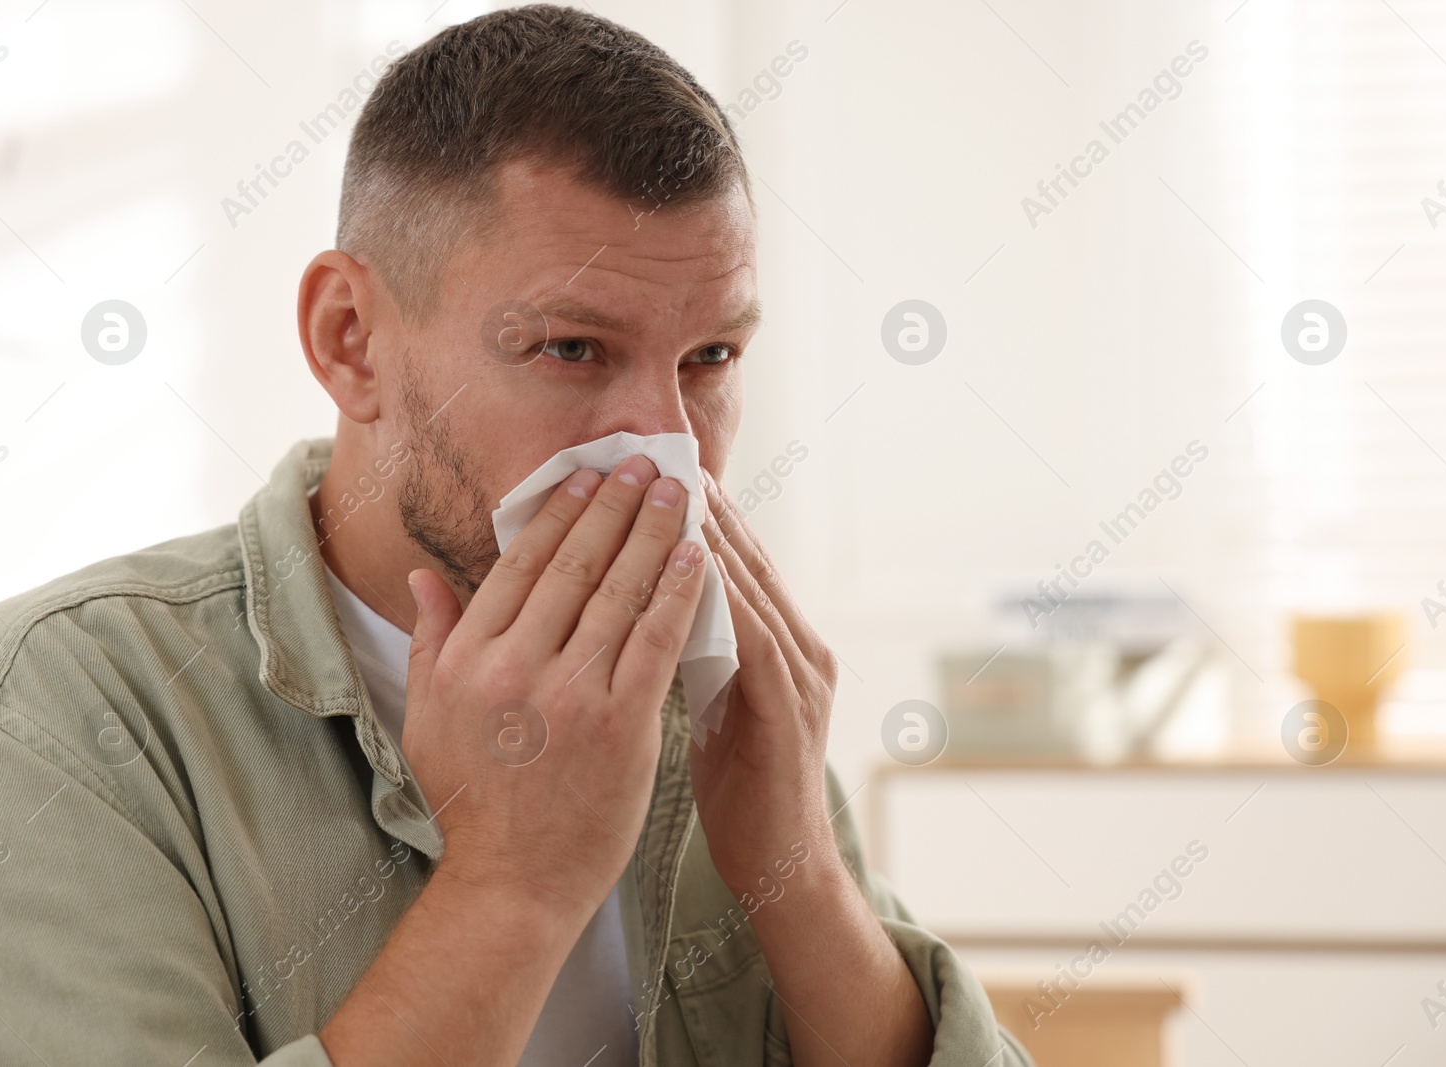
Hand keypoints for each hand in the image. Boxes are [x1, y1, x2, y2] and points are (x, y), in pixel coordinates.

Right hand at [401, 455, 706, 919]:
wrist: (514, 884)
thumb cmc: (473, 803)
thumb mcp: (426, 718)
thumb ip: (430, 641)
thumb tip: (422, 577)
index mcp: (467, 658)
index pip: (521, 564)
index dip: (559, 512)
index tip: (586, 475)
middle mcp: (514, 667)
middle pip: (575, 565)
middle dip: (614, 505)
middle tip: (642, 462)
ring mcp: (570, 694)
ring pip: (620, 592)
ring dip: (653, 533)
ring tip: (677, 492)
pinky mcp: (622, 724)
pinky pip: (658, 641)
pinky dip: (680, 593)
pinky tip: (698, 557)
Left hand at [691, 467, 839, 892]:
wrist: (781, 864)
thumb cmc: (736, 786)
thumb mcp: (710, 701)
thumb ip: (692, 649)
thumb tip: (641, 603)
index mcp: (777, 642)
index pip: (734, 563)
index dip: (697, 515)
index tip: (652, 471)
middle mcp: (799, 646)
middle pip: (748, 560)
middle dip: (705, 510)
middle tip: (660, 459)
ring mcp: (803, 675)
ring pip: (754, 590)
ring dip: (713, 540)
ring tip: (673, 494)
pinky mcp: (793, 710)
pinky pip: (758, 643)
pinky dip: (729, 602)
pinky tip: (695, 571)